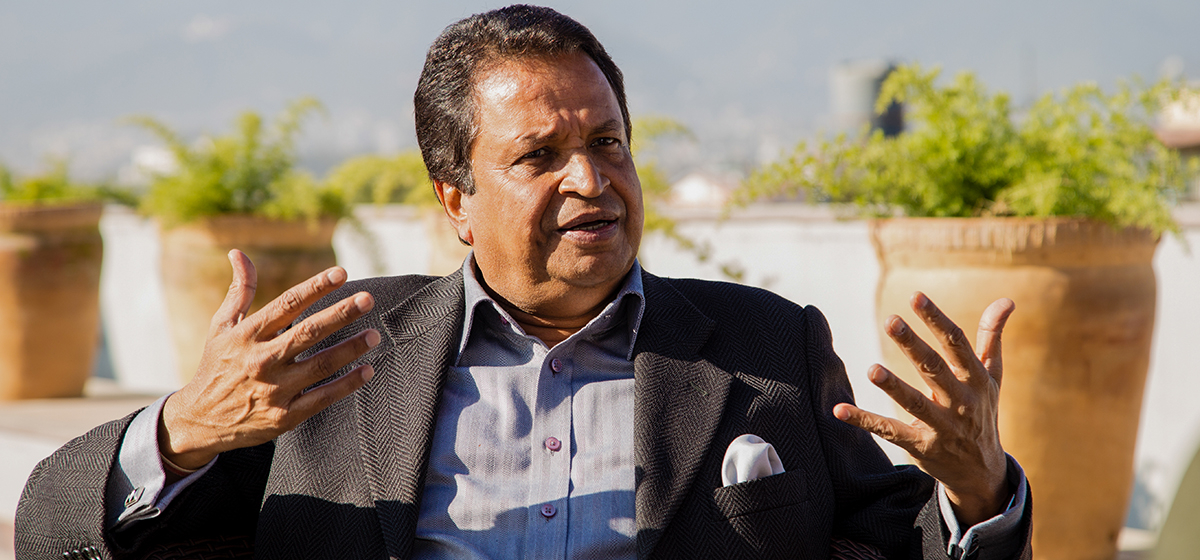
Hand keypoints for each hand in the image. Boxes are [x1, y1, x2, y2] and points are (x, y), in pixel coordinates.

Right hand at [159, 250, 379, 469]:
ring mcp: (274, 389)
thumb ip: (239, 291)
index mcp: (248, 334)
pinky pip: (322, 398)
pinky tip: (367, 370)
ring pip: (320, 365)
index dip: (315, 287)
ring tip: (374, 334)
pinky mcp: (284, 416)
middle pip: (308, 332)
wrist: (200, 421)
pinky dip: (347, 384)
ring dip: (350, 348)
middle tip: (367, 299)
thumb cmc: (216, 366)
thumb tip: (239, 253)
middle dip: (340, 314)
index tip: (341, 273)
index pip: (287, 304)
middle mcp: (262, 359)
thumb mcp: (221, 327)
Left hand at [833, 292, 1015, 525]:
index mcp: (977, 379)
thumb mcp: (992, 376)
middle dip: (913, 344)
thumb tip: (1007, 299)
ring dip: (893, 386)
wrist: (982, 471)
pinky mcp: (922, 446)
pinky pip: (890, 432)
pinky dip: (864, 421)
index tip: (915, 296)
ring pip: (915, 403)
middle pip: (934, 368)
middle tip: (890, 321)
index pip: (956, 344)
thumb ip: (991, 337)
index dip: (936, 319)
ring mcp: (942, 426)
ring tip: (872, 369)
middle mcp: (961, 401)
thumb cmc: (982, 412)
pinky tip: (839, 410)